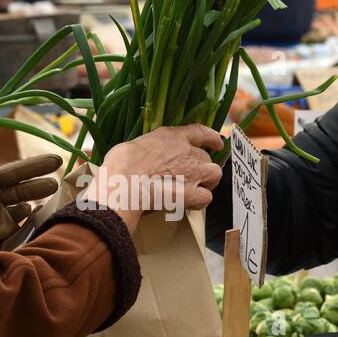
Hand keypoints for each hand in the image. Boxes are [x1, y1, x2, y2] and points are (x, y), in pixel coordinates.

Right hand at [89, 125, 223, 232]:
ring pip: (214, 175)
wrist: (124, 183)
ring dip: (208, 182)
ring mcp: (192, 173)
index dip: (212, 138)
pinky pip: (206, 198)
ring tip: (196, 189)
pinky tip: (189, 204)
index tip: (217, 143)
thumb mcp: (134, 145)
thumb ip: (148, 149)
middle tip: (191, 176)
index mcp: (171, 136)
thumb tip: (144, 158)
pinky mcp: (192, 193)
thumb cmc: (121, 164)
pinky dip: (200, 201)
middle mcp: (187, 152)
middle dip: (202, 167)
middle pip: (207, 158)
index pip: (200, 132)